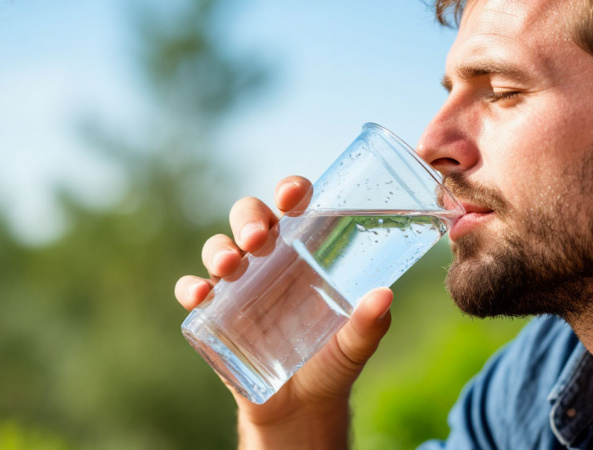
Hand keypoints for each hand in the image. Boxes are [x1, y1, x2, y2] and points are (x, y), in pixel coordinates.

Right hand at [174, 176, 392, 448]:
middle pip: (250, 218)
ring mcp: (239, 286)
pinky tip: (200, 296)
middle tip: (259, 238)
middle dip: (249, 218)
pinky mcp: (215, 315)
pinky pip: (194, 291)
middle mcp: (270, 260)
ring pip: (219, 248)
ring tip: (231, 265)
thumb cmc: (332, 362)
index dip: (291, 191)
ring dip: (219, 249)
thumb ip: (370, 324)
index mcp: (306, 251)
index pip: (296, 207)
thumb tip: (385, 296)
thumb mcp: (355, 345)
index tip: (293, 195)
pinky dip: (191, 288)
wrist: (301, 409)